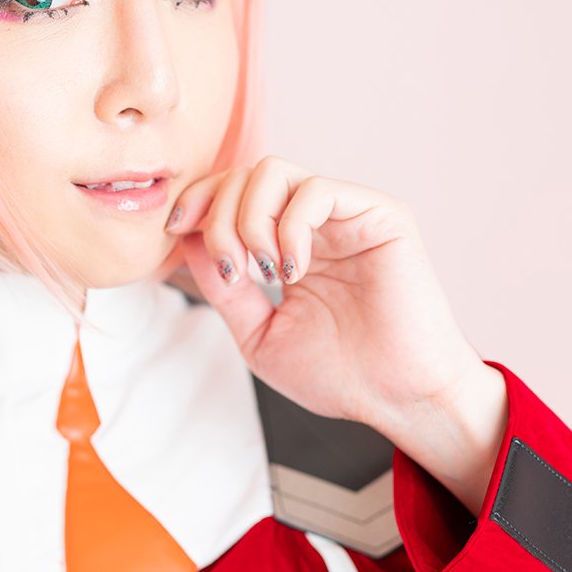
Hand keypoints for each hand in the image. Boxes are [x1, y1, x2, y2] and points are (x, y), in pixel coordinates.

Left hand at [164, 155, 493, 445]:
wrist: (395, 399)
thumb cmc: (338, 374)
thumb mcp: (259, 333)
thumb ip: (223, 288)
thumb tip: (187, 237)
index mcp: (287, 244)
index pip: (233, 193)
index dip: (198, 200)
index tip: (175, 230)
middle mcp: (315, 222)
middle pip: (244, 175)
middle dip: (218, 219)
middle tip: (233, 273)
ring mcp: (347, 214)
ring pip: (273, 172)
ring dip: (249, 221)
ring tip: (265, 274)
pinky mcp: (380, 215)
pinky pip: (316, 190)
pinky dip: (289, 228)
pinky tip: (294, 271)